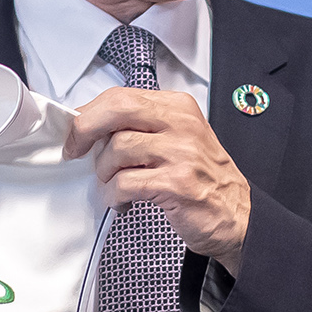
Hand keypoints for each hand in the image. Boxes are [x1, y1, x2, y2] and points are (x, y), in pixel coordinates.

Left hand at [66, 86, 251, 268]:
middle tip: (75, 151)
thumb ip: (140, 127)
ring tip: (113, 184)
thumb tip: (88, 125)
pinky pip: (125, 183)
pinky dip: (114, 195)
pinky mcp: (178, 183)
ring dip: (104, 172)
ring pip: (117, 149)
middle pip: (118, 109)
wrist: (237, 215)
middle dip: (85, 129)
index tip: (76, 131)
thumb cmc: (201, 178)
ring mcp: (182, 153)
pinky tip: (122, 201)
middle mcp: (182, 124)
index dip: (90, 113)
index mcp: (178, 107)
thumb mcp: (177, 139)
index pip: (122, 95)